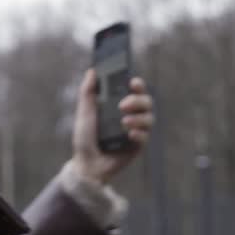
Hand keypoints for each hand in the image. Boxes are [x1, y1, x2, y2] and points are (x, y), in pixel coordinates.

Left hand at [71, 69, 152, 184]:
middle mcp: (131, 115)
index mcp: (119, 105)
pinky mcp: (138, 146)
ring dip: (139, 118)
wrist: (86, 163)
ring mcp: (136, 130)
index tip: (132, 82)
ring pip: (150, 118)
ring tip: (124, 122)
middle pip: (147, 102)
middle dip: (138, 101)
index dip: (138, 84)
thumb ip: (87, 92)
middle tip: (123, 105)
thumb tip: (92, 71)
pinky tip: (129, 134)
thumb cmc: (84, 137)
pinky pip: (146, 137)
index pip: (135, 90)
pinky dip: (139, 133)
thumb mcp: (84, 113)